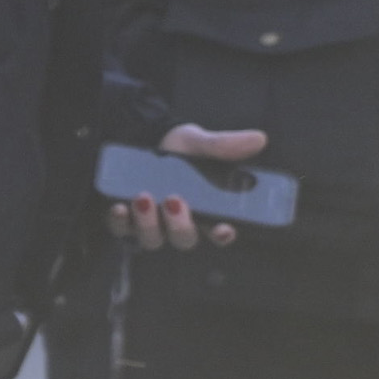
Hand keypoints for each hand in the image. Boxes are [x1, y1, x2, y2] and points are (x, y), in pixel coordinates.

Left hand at [117, 124, 271, 251]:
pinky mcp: (126, 222)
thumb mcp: (200, 142)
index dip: (222, 234)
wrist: (143, 139)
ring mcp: (152, 226)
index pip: (219, 232)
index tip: (223, 228)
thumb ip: (224, 146)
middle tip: (174, 200)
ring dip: (148, 223)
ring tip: (144, 197)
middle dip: (179, 225)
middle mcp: (179, 224)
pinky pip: (122, 230)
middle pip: (184, 240)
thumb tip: (259, 139)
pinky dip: (120, 221)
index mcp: (205, 210)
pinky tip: (119, 206)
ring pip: (153, 240)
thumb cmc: (178, 148)